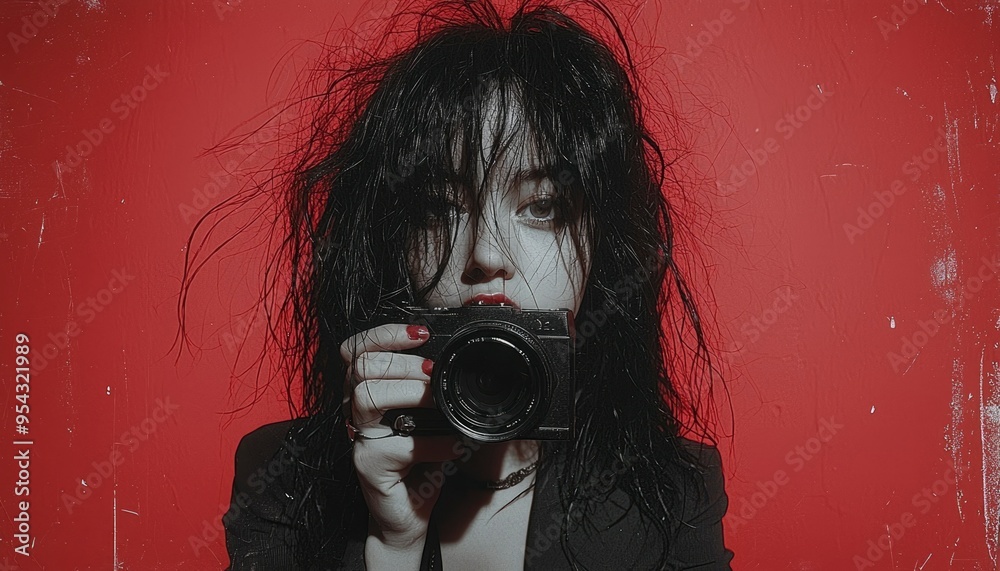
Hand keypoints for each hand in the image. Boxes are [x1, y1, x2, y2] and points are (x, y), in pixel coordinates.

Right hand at [340, 323, 461, 563]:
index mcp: (368, 393)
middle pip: (360, 366)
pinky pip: (399, 446)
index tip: (420, 334)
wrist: (410, 515)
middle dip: (402, 362)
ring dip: (410, 393)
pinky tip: (454, 447)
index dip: (385, 334)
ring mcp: (360, 439)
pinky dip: (434, 443)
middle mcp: (356, 412)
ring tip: (439, 403)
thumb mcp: (430, 420)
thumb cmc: (421, 462)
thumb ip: (435, 392)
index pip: (358, 349)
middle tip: (433, 372)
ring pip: (366, 396)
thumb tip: (465, 364)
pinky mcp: (368, 466)